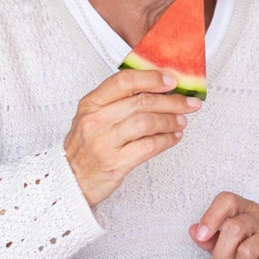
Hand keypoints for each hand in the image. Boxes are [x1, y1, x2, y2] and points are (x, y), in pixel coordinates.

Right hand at [64, 69, 199, 205]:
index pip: (124, 81)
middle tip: (188, 103)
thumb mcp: (93, 117)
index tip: (172, 80)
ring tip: (182, 121)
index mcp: (91, 103)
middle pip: (141, 102)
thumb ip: (118, 101)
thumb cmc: (86, 146)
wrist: (70, 180)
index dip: (151, 78)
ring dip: (171, 120)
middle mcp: (96, 120)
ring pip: (147, 122)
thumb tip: (158, 88)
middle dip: (172, 101)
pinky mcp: (115, 162)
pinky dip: (167, 140)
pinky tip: (174, 137)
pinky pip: (149, 146)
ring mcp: (104, 142)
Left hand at [189, 192, 258, 258]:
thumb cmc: (256, 251)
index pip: (227, 200)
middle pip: (234, 228)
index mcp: (246, 209)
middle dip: (223, 253)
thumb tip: (194, 231)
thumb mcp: (231, 243)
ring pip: (247, 250)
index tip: (202, 235)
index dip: (211, 216)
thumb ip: (212, 238)